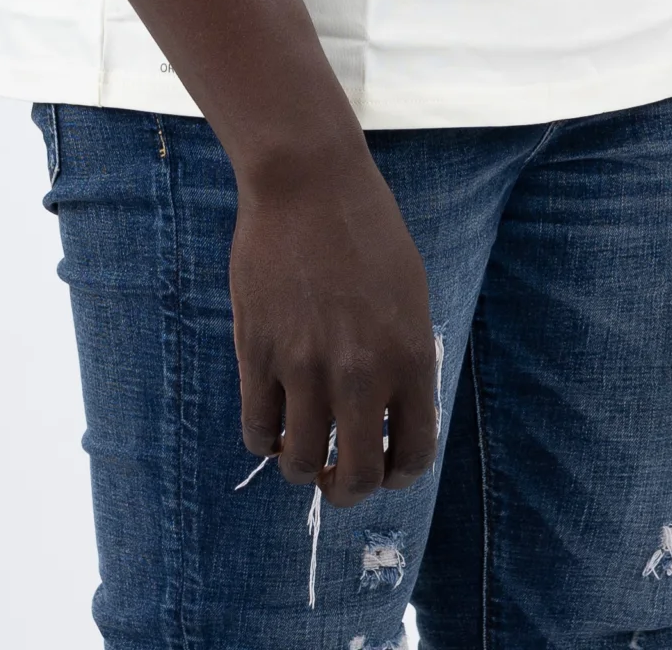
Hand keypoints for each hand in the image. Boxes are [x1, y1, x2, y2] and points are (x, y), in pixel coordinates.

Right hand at [230, 138, 439, 503]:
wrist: (307, 180)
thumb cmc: (365, 228)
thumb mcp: (408, 292)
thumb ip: (403, 357)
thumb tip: (389, 414)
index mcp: (408, 356)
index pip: (414, 454)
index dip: (398, 475)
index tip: (384, 468)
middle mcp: (360, 372)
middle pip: (357, 477)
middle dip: (348, 490)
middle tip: (337, 476)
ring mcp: (305, 365)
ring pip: (301, 463)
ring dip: (302, 467)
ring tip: (301, 446)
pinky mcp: (258, 353)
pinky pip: (258, 430)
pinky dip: (265, 441)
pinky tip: (272, 422)